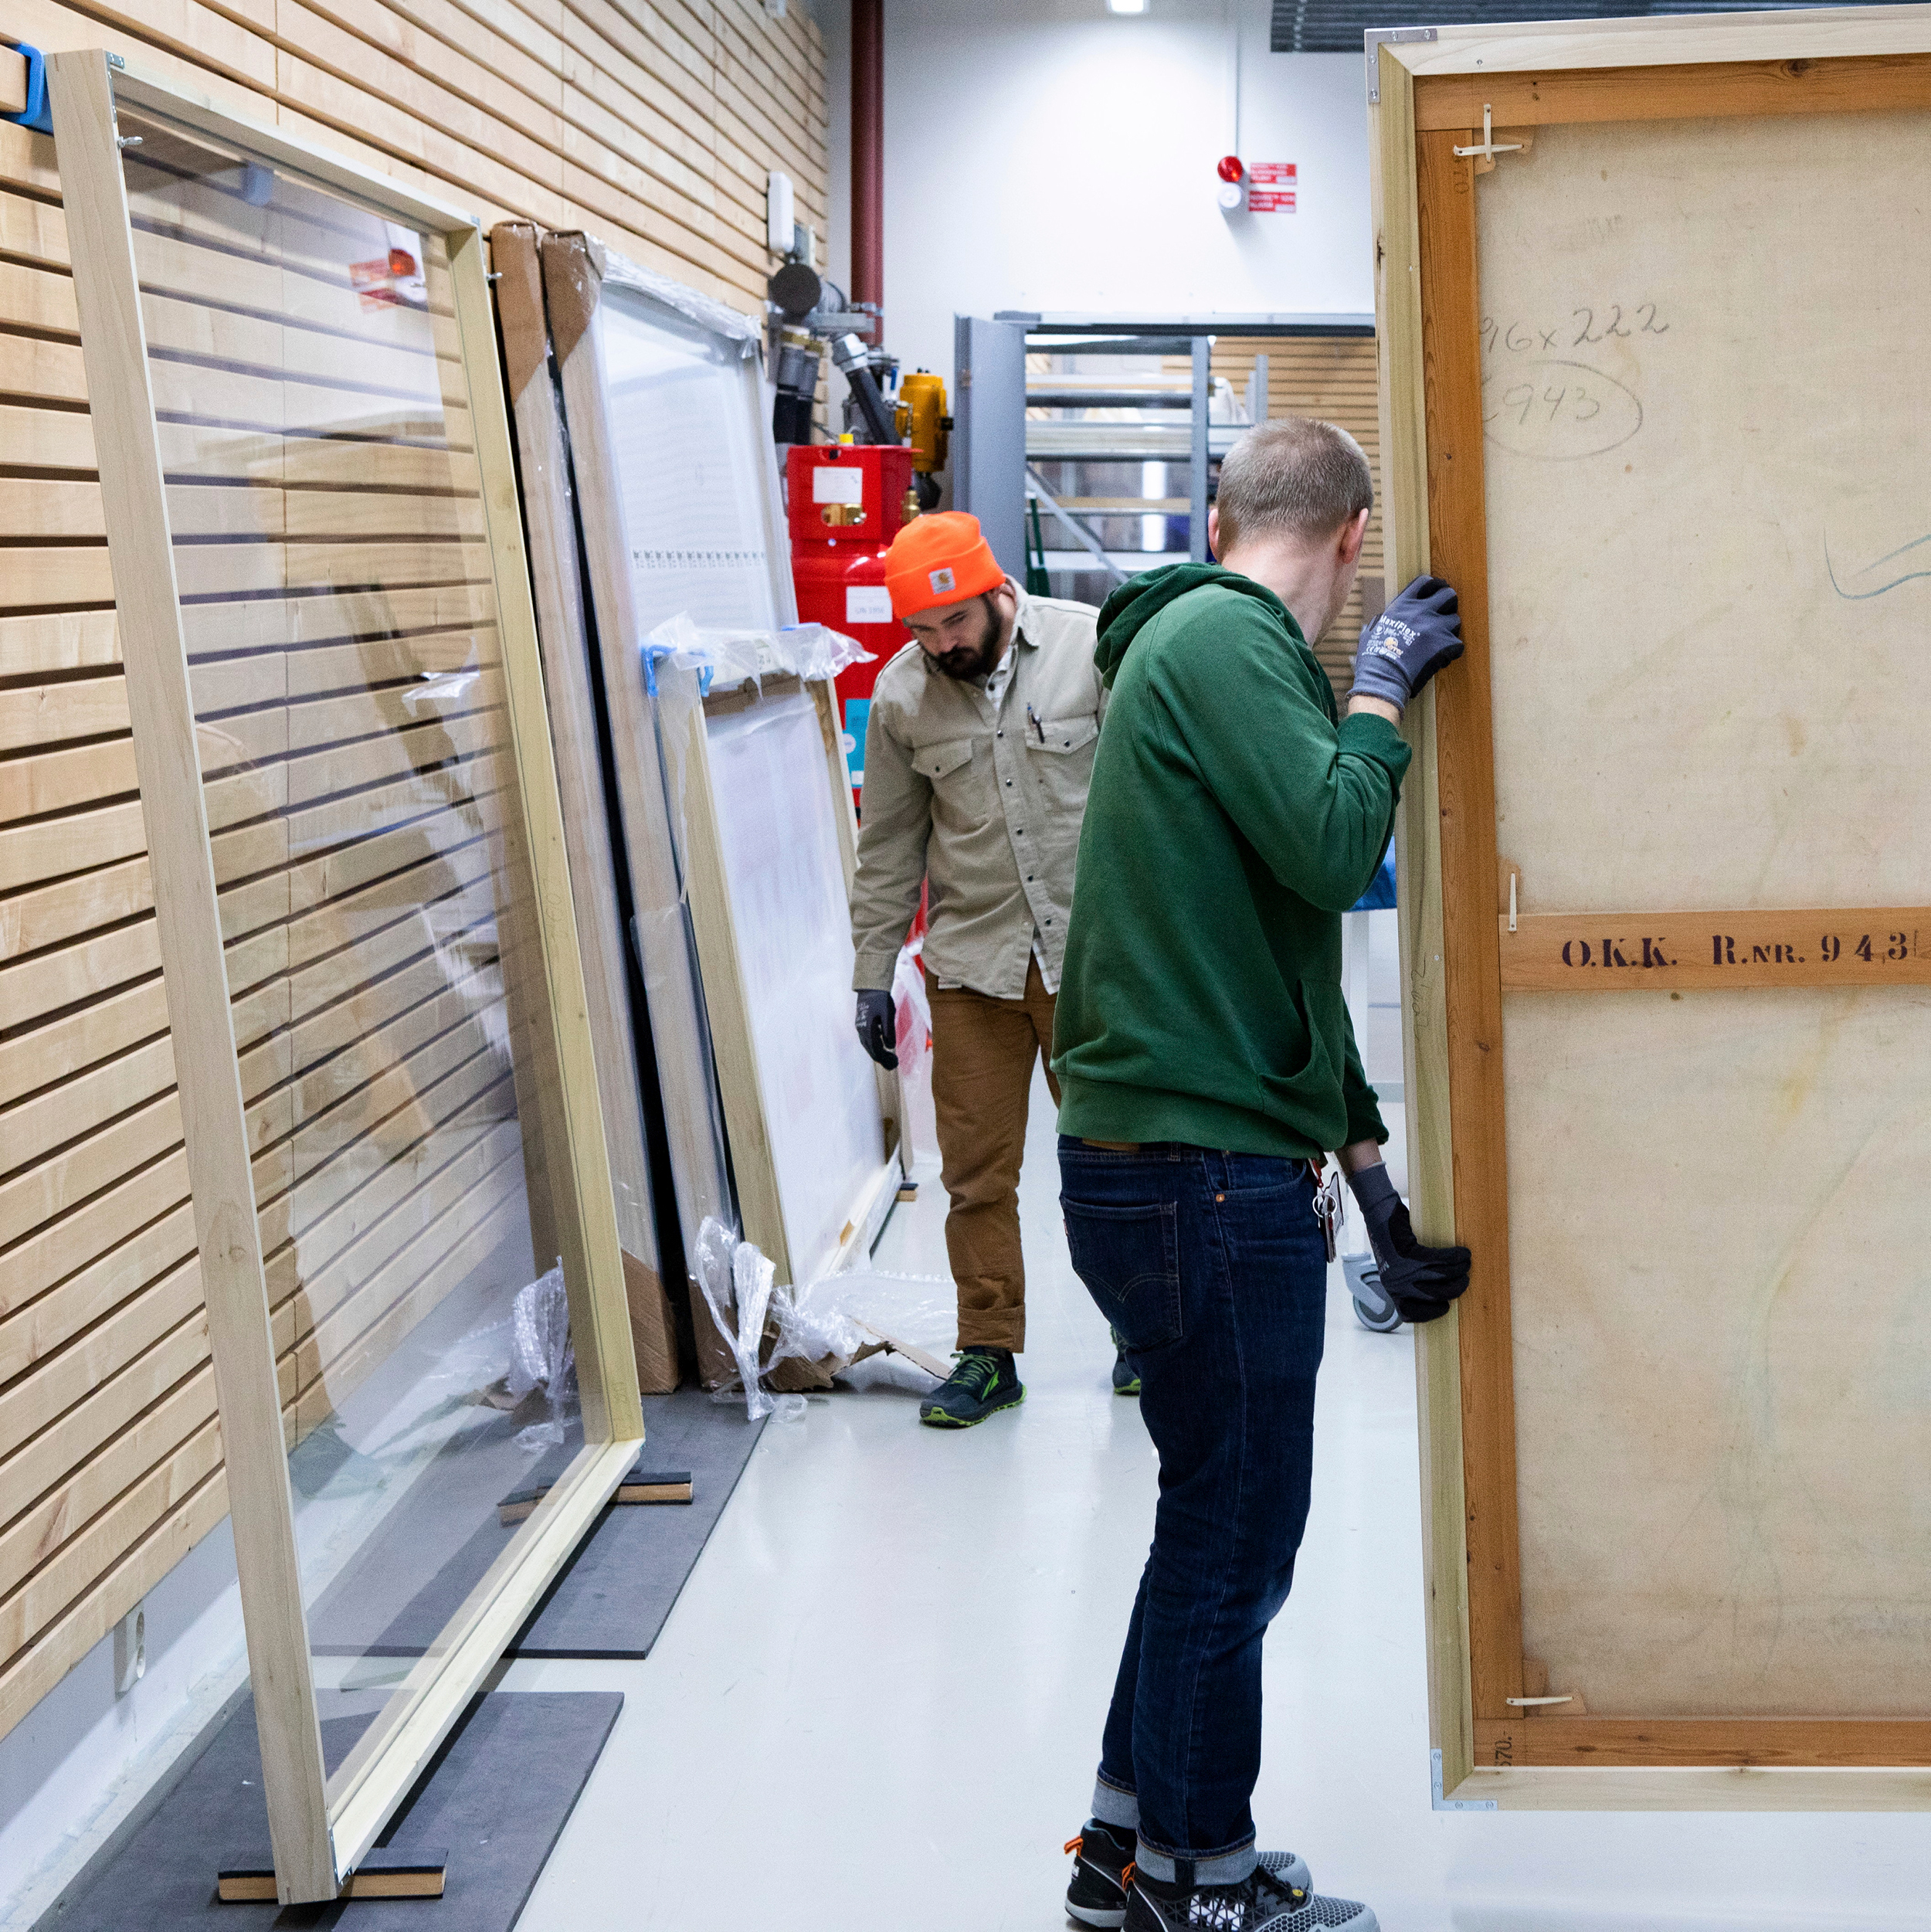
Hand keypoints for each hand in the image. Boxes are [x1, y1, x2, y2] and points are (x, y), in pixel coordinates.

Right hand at [854, 988, 898, 1069]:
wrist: (870, 986)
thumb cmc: (880, 998)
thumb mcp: (888, 1013)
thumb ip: (889, 1030)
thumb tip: (890, 1046)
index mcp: (867, 1029)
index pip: (876, 1049)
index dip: (886, 1058)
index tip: (895, 1064)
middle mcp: (861, 1030)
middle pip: (871, 1050)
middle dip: (882, 1059)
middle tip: (894, 1065)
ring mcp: (860, 1027)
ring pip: (868, 1045)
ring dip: (878, 1053)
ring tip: (889, 1059)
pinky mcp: (862, 1023)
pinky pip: (867, 1039)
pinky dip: (875, 1046)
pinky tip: (882, 1045)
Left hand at [1346, 1161, 1468, 1323]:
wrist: (1380, 1212)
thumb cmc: (1393, 1239)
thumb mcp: (1399, 1267)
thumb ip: (1414, 1282)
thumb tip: (1443, 1293)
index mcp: (1390, 1290)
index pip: (1408, 1315)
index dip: (1430, 1313)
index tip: (1446, 1305)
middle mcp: (1394, 1283)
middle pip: (1435, 1295)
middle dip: (1456, 1288)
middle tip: (1464, 1278)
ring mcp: (1400, 1268)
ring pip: (1441, 1276)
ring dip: (1460, 1269)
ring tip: (1466, 1262)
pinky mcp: (1408, 1252)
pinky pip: (1439, 1259)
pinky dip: (1455, 1256)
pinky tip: (1464, 1252)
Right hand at [1350, 575, 1463, 712]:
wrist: (1383, 678)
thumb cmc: (1373, 658)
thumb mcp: (1371, 631)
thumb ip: (1383, 621)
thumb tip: (1381, 621)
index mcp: (1402, 605)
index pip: (1425, 582)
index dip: (1434, 587)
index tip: (1436, 593)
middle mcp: (1421, 611)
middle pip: (1449, 595)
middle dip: (1449, 605)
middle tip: (1444, 616)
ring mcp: (1435, 627)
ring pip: (1456, 621)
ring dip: (1450, 632)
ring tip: (1440, 643)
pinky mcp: (1445, 645)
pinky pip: (1458, 645)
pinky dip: (1451, 653)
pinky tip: (1440, 660)